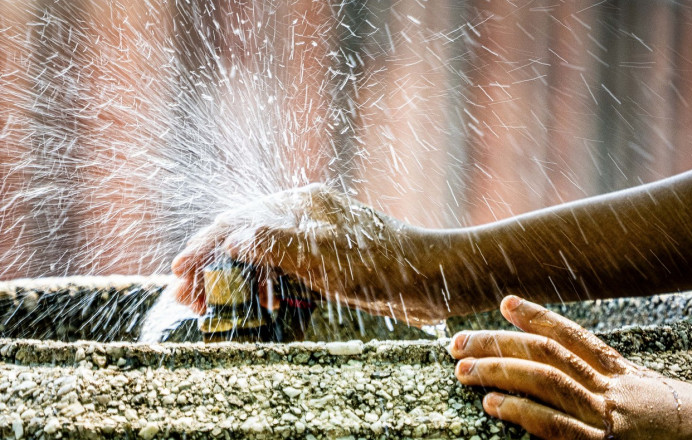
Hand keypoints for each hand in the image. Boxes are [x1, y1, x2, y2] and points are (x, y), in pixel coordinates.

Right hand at [171, 183, 441, 321]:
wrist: (430, 279)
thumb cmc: (383, 264)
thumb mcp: (327, 255)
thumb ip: (277, 245)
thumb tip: (231, 238)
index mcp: (300, 205)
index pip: (237, 220)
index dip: (204, 246)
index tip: (178, 272)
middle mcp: (303, 217)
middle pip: (243, 237)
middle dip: (212, 266)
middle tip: (187, 297)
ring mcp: (313, 240)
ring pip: (260, 257)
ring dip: (233, 279)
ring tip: (207, 305)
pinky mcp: (326, 263)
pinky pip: (283, 273)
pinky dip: (263, 288)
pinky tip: (261, 307)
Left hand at [450, 295, 691, 439]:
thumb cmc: (690, 423)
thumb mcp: (652, 391)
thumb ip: (616, 379)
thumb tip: (584, 370)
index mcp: (621, 372)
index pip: (572, 335)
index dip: (537, 316)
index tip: (505, 301)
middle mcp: (612, 386)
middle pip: (546, 354)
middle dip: (498, 344)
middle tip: (458, 341)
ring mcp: (608, 415)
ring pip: (546, 382)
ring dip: (500, 373)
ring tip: (463, 369)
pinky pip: (560, 427)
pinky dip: (524, 414)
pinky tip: (493, 406)